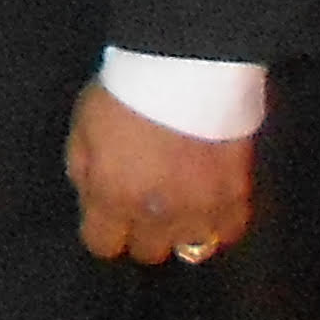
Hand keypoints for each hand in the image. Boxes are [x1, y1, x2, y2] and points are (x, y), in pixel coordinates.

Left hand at [67, 80, 254, 265]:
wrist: (185, 66)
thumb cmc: (125, 92)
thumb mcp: (82, 128)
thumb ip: (84, 172)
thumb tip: (93, 203)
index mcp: (113, 197)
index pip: (102, 245)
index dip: (103, 231)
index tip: (108, 217)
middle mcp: (156, 214)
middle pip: (147, 252)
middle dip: (140, 231)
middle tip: (143, 203)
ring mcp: (200, 209)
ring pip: (190, 248)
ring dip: (180, 228)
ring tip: (179, 203)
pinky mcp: (236, 196)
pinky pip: (228, 231)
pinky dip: (218, 222)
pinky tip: (210, 203)